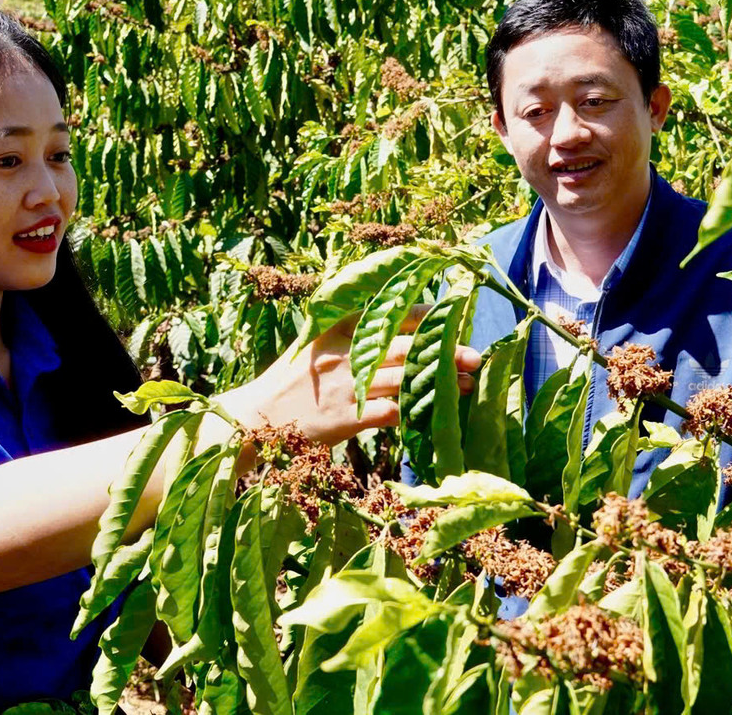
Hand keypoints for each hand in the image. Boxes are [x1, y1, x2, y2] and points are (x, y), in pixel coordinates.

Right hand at [221, 303, 482, 446]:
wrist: (257, 418)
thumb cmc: (291, 381)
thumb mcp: (315, 343)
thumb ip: (349, 331)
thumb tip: (396, 321)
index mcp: (338, 326)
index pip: (390, 314)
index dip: (426, 316)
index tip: (453, 317)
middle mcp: (344, 351)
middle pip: (404, 346)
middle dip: (443, 350)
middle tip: (474, 355)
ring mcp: (345, 384)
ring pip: (404, 379)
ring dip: (438, 383)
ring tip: (464, 385)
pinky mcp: (347, 416)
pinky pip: (392, 412)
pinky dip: (417, 411)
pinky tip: (436, 412)